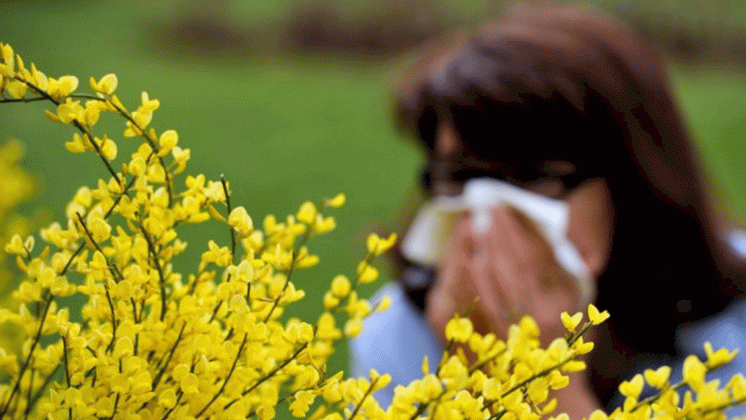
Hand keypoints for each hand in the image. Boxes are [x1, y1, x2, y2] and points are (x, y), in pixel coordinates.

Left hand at [425, 206, 580, 346]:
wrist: (555, 388)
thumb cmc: (569, 342)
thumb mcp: (575, 303)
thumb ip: (559, 272)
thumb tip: (538, 236)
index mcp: (562, 303)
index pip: (538, 258)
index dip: (522, 230)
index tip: (510, 209)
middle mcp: (540, 314)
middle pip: (515, 263)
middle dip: (500, 232)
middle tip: (488, 208)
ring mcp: (517, 327)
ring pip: (498, 278)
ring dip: (485, 248)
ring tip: (477, 224)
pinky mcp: (498, 336)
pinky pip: (485, 299)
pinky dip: (476, 276)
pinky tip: (471, 257)